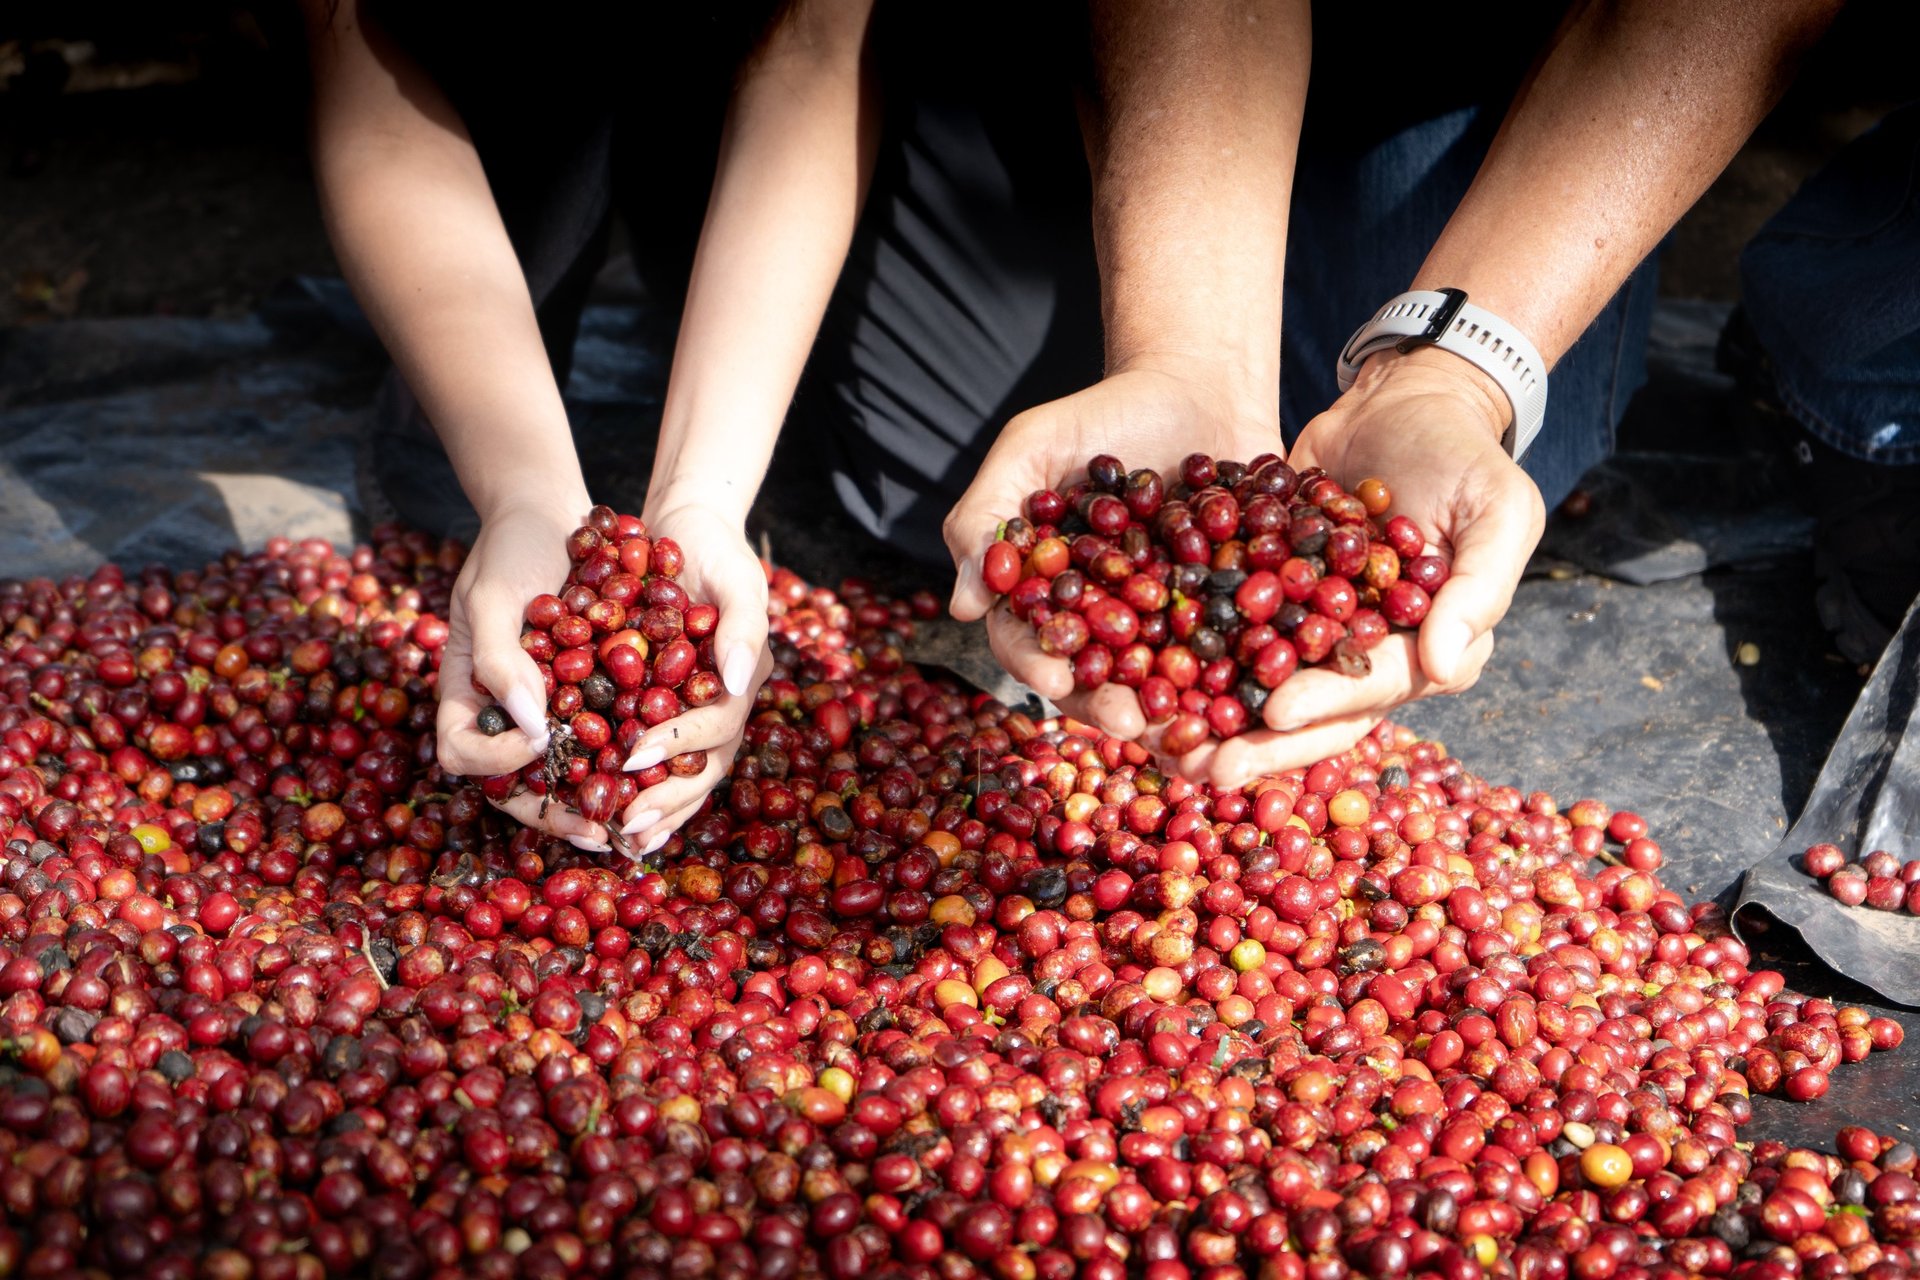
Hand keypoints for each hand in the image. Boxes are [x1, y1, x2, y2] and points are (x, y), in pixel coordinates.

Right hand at [435, 501, 616, 851]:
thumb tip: (531, 728)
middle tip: (598, 831)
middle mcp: (500, 712)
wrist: (550, 513)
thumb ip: (501, 662)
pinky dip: (617, 768)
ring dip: (590, 804)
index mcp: (464, 693)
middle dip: (553, 811)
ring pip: (557, 776)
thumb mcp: (494, 598)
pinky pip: (596, 745)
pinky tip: (654, 781)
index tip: (543, 738)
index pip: (462, 752)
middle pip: (513, 782)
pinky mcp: (583, 699)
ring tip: (630, 826)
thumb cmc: (511, 549)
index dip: (497, 760)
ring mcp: (542, 709)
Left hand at [612, 502, 771, 859]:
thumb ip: (744, 628)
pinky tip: (614, 814)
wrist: (688, 526)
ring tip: (624, 837)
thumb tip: (740, 682)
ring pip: (685, 774)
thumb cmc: (715, 548)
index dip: (681, 744)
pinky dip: (639, 789)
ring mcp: (697, 709)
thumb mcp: (739, 579)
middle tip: (630, 825)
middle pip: (705, 766)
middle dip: (669, 798)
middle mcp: (724, 702)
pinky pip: (657, 758)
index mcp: (744, 679)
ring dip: (659, 809)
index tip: (638, 755)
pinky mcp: (665, 706)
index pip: (718, 725)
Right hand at [944, 363, 1283, 755]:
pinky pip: (1232, 658)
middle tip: (1133, 722)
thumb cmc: (1100, 413)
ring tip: (1193, 737)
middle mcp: (1103, 622)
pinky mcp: (1226, 616)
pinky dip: (1240, 683)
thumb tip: (964, 605)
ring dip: (1176, 716)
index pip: (1029, 640)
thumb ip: (986, 514)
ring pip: (1162, 684)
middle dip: (1111, 707)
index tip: (1056, 678)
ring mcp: (1166, 625)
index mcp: (1046, 594)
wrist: (1199, 387)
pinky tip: (1254, 699)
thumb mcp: (1031, 446)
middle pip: (1096, 681)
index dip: (1039, 663)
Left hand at [1192, 347, 1545, 786]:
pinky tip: (1137, 673)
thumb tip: (1446, 668)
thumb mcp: (1499, 510)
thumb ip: (1480, 588)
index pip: (1372, 689)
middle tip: (1204, 766)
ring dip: (1213, 720)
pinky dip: (1185, 656)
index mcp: (1425, 650)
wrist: (1402, 400)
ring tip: (1161, 741)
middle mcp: (1364, 654)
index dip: (1324, 703)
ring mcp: (1309, 629)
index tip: (1275, 713)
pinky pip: (1223, 633)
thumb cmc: (1464, 455)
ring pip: (1257, 688)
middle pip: (1308, 712)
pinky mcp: (1264, 595)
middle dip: (1257, 743)